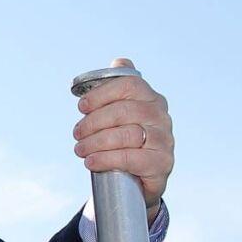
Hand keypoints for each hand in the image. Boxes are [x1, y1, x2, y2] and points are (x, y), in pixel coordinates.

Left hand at [72, 57, 173, 211]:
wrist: (140, 181)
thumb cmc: (126, 143)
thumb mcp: (122, 116)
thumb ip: (120, 89)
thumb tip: (120, 60)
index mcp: (152, 99)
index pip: (130, 85)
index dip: (102, 94)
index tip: (81, 107)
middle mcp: (161, 117)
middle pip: (125, 111)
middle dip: (94, 121)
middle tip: (77, 133)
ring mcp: (165, 141)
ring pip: (128, 135)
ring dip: (96, 142)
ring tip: (80, 149)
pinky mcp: (162, 164)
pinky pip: (132, 159)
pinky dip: (107, 159)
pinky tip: (91, 161)